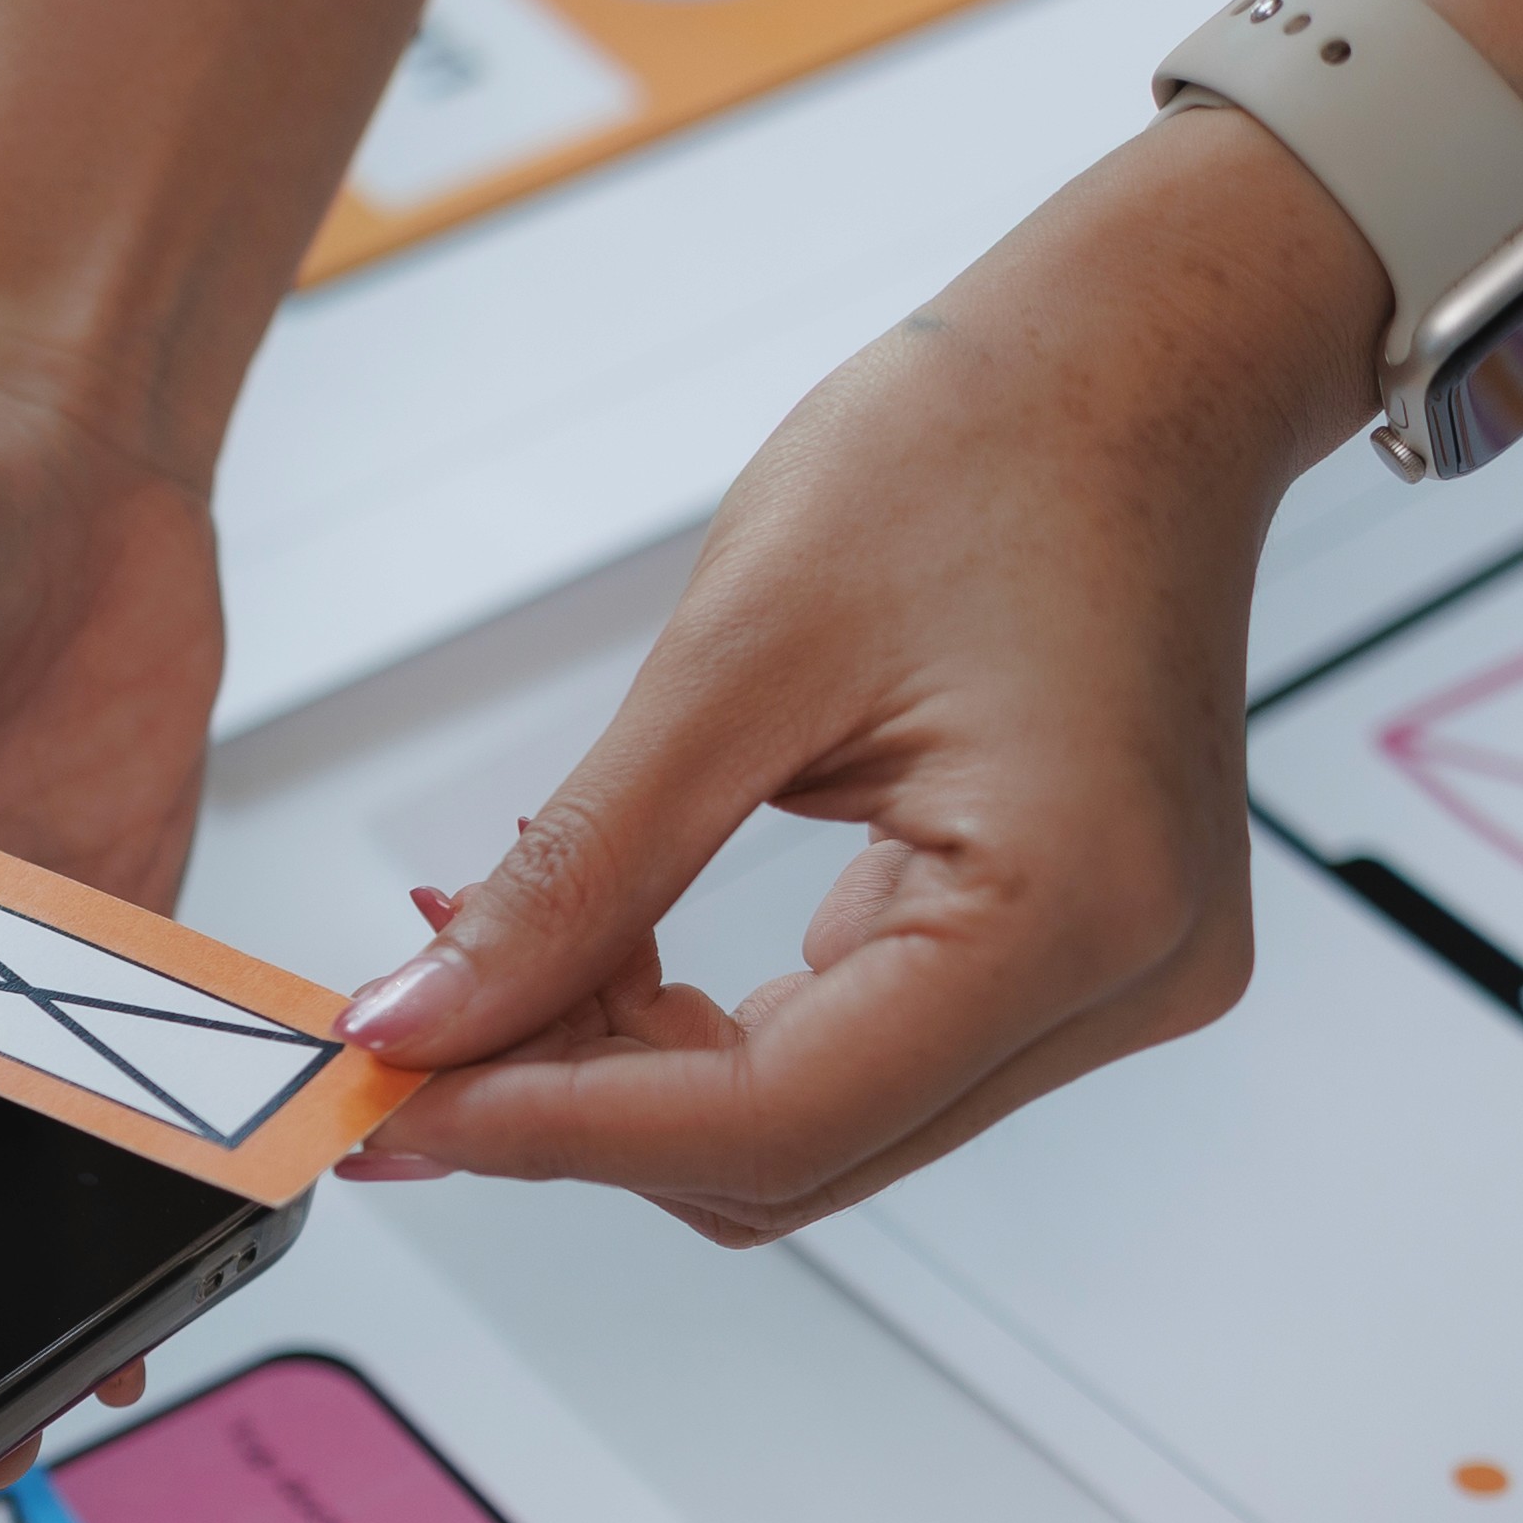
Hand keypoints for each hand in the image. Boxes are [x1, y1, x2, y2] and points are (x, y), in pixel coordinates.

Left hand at [332, 112, 1380, 1239]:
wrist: (1130, 368)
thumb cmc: (981, 454)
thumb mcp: (731, 666)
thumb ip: (575, 879)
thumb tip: (422, 1022)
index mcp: (1071, 910)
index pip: (772, 1122)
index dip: (555, 1129)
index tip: (393, 1101)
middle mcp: (1124, 979)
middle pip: (794, 1155)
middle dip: (581, 1111)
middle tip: (413, 1038)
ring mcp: (1115, 979)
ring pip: (816, 1129)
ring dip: (635, 1078)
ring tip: (501, 973)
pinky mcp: (1073, 956)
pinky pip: (860, 1056)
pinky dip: (711, 1032)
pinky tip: (610, 955)